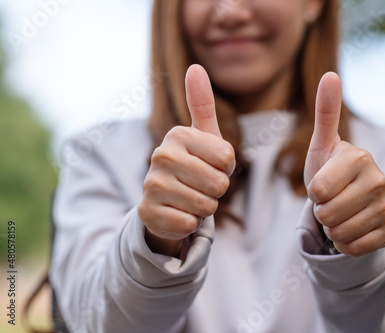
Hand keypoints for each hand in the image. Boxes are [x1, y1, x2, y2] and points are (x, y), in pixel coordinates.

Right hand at [138, 64, 235, 256]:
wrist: (166, 199)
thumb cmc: (194, 164)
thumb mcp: (203, 136)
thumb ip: (202, 103)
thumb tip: (196, 66)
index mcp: (178, 135)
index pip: (227, 158)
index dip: (226, 168)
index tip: (211, 165)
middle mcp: (160, 156)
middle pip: (218, 184)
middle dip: (217, 191)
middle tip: (200, 184)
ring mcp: (151, 185)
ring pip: (205, 206)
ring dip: (204, 208)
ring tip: (190, 197)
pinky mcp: (146, 212)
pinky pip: (188, 224)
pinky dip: (190, 223)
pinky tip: (178, 212)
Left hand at [304, 73, 384, 256]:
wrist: (351, 201)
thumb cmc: (331, 171)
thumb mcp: (322, 144)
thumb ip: (325, 112)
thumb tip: (330, 74)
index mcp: (359, 157)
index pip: (319, 190)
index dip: (314, 192)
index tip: (323, 184)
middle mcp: (379, 179)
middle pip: (328, 214)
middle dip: (321, 212)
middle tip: (331, 201)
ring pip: (340, 233)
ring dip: (332, 228)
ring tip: (340, 213)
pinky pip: (355, 248)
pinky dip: (346, 243)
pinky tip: (352, 227)